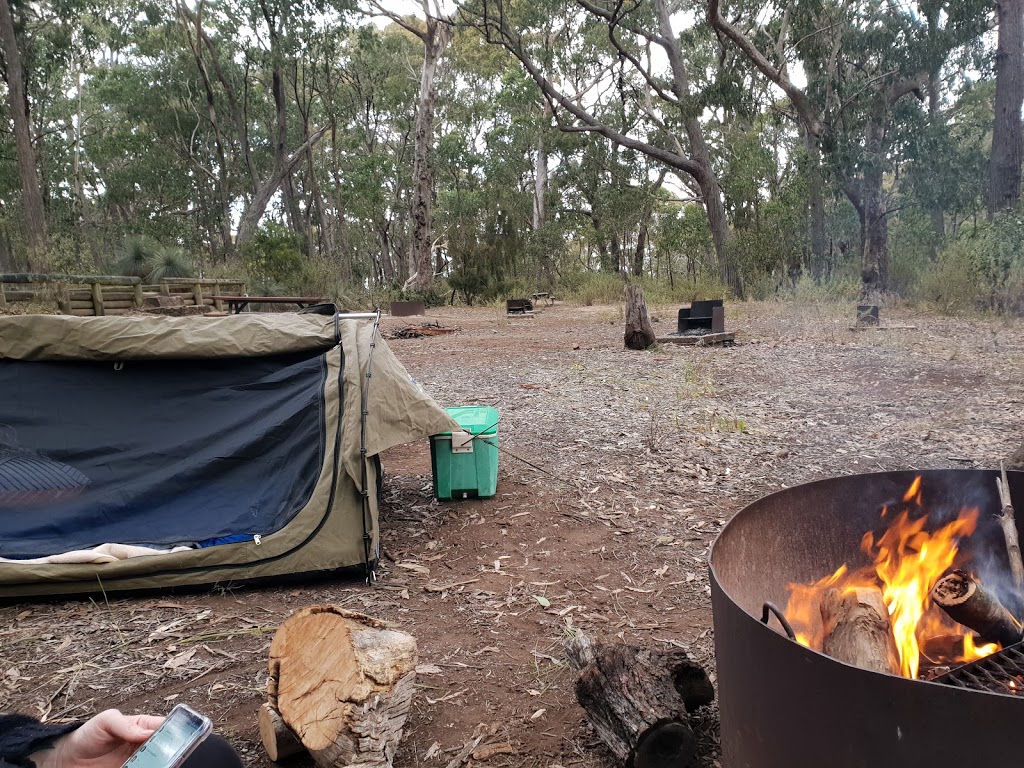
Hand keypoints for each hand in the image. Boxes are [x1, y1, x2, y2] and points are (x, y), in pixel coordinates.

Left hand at [31, 710, 163, 767]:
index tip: (180, 737)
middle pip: (166, 748)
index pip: (165, 726)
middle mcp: (143, 745)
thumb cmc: (86, 735)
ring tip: (163, 764)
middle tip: (170, 756)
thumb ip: (124, 725)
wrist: (67, 760)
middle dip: (171, 751)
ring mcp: (137, 762)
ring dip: (162, 763)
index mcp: (142, 727)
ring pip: (157, 763)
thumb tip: (146, 733)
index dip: (175, 730)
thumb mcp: (104, 721)